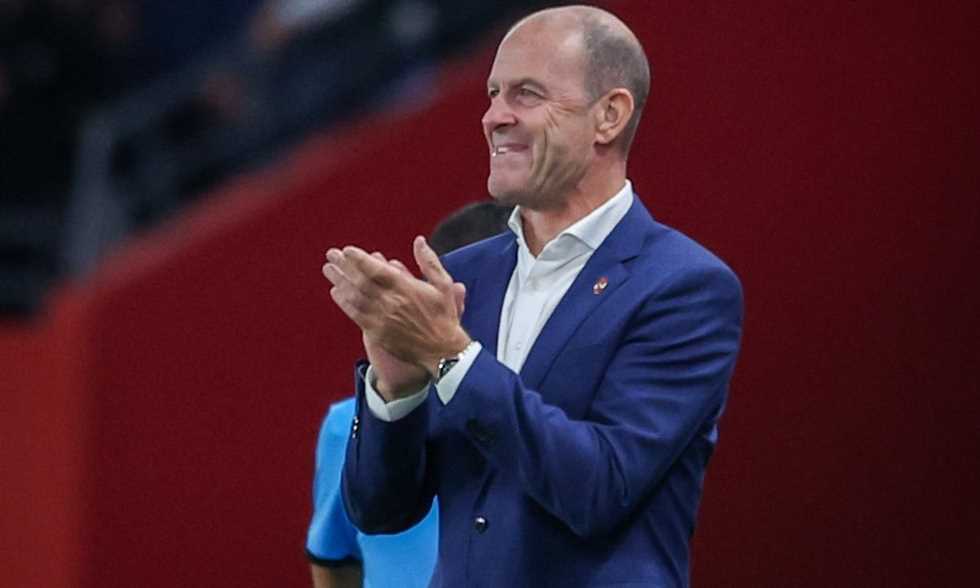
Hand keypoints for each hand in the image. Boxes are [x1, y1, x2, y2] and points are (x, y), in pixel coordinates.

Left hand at [322, 240, 469, 397]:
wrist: (441, 350)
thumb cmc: (444, 316)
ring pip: (355, 296)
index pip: (376, 270)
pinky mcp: (376, 332)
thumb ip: (429, 262)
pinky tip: (335, 292)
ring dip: (339, 281)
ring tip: (328, 270)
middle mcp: (390, 302)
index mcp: (406, 288)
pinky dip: (344, 302)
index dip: (359, 259)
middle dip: (344, 266)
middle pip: (361, 281)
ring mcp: (381, 318)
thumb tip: (418, 241)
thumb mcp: (444, 285)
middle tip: (330, 254)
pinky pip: (355, 315)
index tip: (347, 250)